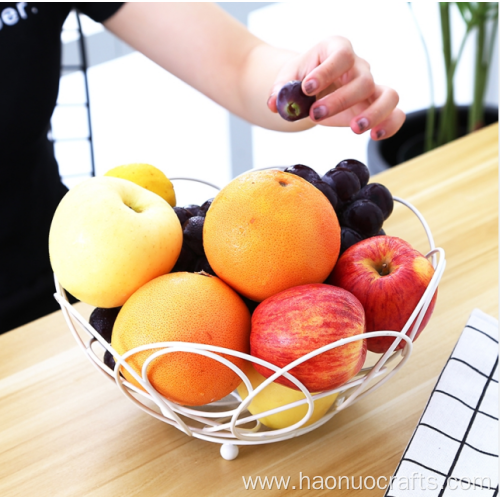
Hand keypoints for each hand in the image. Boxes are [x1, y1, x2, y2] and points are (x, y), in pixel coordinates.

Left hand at [267, 36, 404, 139]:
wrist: (311, 88)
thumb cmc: (302, 78)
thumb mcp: (287, 79)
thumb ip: (280, 90)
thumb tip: (275, 104)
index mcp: (336, 50)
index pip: (340, 54)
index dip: (326, 71)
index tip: (307, 88)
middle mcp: (358, 66)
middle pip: (362, 80)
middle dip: (338, 100)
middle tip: (315, 115)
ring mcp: (371, 87)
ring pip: (388, 95)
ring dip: (373, 113)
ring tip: (354, 129)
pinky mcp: (375, 107)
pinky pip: (395, 113)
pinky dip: (391, 124)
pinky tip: (375, 136)